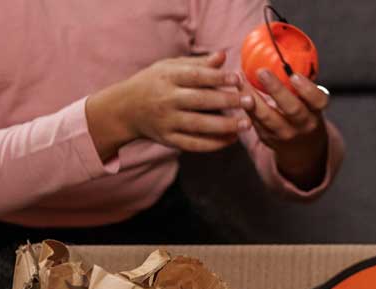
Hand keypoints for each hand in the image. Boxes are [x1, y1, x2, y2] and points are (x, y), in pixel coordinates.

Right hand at [86, 52, 246, 160]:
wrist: (125, 109)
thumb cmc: (154, 83)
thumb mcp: (170, 68)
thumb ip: (197, 64)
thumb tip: (223, 56)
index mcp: (166, 78)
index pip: (195, 76)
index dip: (217, 77)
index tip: (238, 78)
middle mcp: (166, 100)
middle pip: (200, 101)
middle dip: (227, 101)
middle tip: (250, 101)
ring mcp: (167, 122)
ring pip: (199, 126)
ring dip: (225, 126)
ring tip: (246, 124)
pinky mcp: (168, 140)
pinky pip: (194, 144)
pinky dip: (214, 144)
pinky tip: (232, 139)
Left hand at [241, 70, 329, 190]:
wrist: (302, 149)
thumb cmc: (305, 114)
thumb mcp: (311, 103)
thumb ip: (301, 85)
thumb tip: (281, 52)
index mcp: (316, 111)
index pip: (317, 100)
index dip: (307, 89)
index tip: (294, 75)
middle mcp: (303, 124)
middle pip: (292, 108)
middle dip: (276, 89)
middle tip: (262, 72)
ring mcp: (285, 134)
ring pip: (267, 116)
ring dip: (251, 96)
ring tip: (240, 78)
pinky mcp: (268, 138)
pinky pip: (254, 120)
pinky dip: (244, 104)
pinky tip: (237, 88)